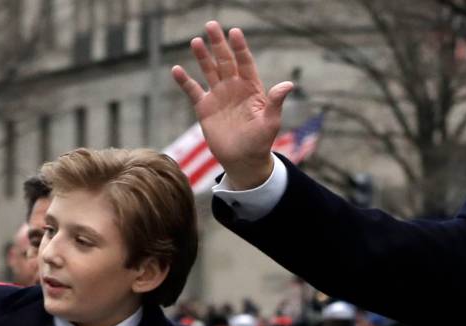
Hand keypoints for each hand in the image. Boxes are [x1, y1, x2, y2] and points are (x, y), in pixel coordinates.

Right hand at [171, 21, 294, 189]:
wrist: (243, 160)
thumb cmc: (260, 142)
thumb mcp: (270, 122)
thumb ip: (276, 102)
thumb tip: (288, 84)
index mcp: (251, 88)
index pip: (245, 62)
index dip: (240, 48)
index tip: (234, 32)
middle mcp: (234, 87)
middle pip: (225, 60)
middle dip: (218, 43)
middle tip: (211, 25)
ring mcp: (218, 96)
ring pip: (209, 71)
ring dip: (203, 57)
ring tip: (196, 41)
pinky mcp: (204, 108)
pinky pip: (193, 91)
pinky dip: (184, 81)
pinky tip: (176, 70)